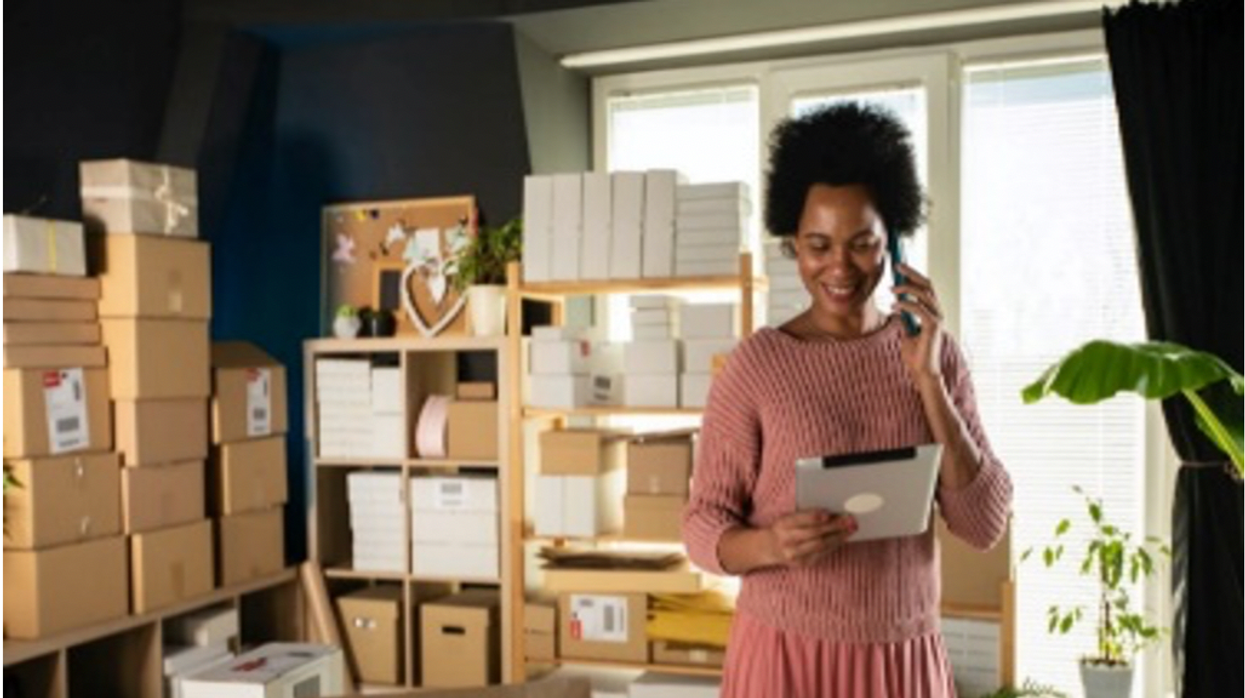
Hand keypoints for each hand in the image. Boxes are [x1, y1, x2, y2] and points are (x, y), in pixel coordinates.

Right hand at [764, 510, 856, 566]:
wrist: (771, 547)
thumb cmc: (784, 527)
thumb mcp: (788, 517)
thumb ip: (805, 514)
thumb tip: (831, 512)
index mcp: (782, 524)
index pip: (798, 520)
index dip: (813, 517)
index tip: (827, 514)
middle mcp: (787, 540)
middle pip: (813, 533)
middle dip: (834, 526)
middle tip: (849, 520)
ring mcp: (795, 554)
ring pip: (820, 545)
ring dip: (838, 536)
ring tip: (851, 529)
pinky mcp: (803, 563)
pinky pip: (822, 553)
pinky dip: (834, 545)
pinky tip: (843, 538)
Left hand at [892, 263, 944, 382]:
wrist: (921, 372)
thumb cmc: (915, 354)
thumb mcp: (906, 332)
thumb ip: (905, 318)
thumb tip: (897, 307)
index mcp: (932, 311)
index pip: (925, 287)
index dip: (914, 275)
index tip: (899, 267)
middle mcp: (937, 312)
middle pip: (927, 285)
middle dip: (912, 274)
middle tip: (897, 266)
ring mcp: (937, 319)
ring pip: (925, 294)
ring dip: (907, 289)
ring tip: (892, 289)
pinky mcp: (933, 327)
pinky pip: (920, 310)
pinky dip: (906, 305)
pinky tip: (894, 306)